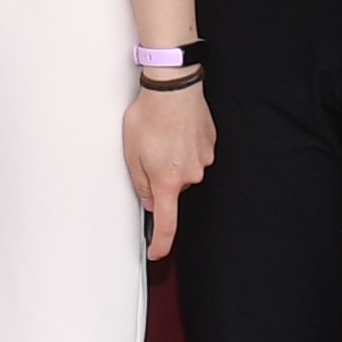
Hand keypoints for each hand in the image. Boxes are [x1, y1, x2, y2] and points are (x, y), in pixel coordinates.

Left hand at [123, 81, 214, 259]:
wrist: (174, 88)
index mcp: (168, 182)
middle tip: (147, 153)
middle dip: (159, 178)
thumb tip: (149, 199)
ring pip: (183, 171)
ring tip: (161, 135)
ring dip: (171, 159)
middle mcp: (190, 175)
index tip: (157, 253)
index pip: (166, 223)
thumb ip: (141, 184)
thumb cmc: (150, 116)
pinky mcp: (210, 144)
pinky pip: (193, 154)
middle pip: (172, 189)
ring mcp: (203, 159)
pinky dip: (182, 146)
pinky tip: (174, 131)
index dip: (161, 243)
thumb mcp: (131, 154)